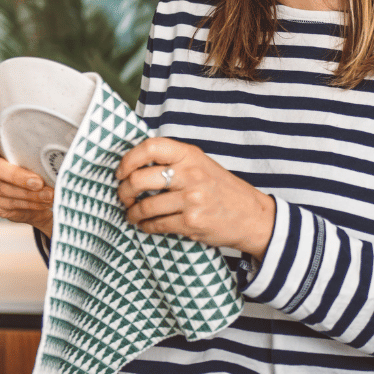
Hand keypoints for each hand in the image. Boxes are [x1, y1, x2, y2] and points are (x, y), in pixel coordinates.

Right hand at [0, 114, 53, 237]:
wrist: (35, 193)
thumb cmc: (40, 162)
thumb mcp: (41, 148)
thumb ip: (44, 140)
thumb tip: (75, 134)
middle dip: (18, 176)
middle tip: (39, 183)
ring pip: (1, 188)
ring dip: (28, 195)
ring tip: (49, 196)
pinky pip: (5, 204)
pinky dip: (27, 205)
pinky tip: (41, 204)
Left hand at [116, 138, 274, 259]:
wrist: (252, 215)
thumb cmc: (222, 189)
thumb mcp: (201, 164)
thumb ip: (173, 161)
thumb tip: (134, 167)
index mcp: (190, 154)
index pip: (150, 147)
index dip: (128, 159)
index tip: (120, 172)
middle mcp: (190, 174)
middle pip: (139, 179)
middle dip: (124, 192)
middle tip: (124, 197)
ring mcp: (191, 199)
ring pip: (145, 206)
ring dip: (133, 213)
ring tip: (132, 214)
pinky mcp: (192, 222)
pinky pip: (157, 224)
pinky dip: (146, 226)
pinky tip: (146, 225)